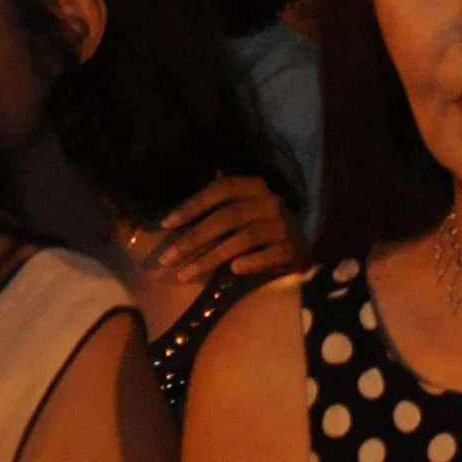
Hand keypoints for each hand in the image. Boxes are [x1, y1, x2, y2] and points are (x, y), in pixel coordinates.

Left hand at [139, 174, 299, 284]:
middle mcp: (271, 201)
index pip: (221, 189)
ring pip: (243, 239)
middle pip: (227, 217)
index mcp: (254, 186)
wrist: (296, 248)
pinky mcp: (293, 249)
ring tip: (184, 275)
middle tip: (167, 260)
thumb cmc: (256, 228)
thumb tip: (167, 220)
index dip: (192, 205)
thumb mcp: (238, 210)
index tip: (165, 225)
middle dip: (193, 239)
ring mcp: (284, 225)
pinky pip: (269, 256)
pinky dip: (250, 263)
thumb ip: (213, 208)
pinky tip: (232, 272)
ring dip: (210, 258)